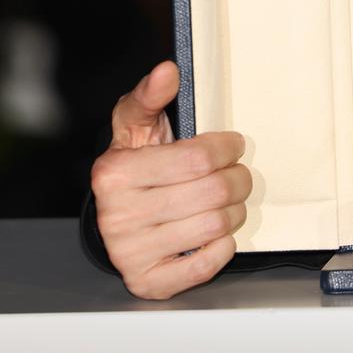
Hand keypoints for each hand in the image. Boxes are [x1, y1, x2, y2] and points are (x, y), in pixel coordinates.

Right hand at [91, 61, 250, 299]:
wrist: (115, 218)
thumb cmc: (134, 166)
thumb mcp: (135, 125)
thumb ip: (151, 96)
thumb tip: (168, 71)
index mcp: (115, 173)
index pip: (199, 157)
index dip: (228, 148)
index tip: (233, 145)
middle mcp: (118, 216)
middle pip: (213, 193)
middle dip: (237, 179)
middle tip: (237, 174)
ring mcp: (131, 253)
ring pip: (215, 226)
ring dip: (233, 211)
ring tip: (226, 201)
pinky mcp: (148, 281)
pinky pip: (205, 266)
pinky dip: (221, 247)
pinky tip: (214, 233)